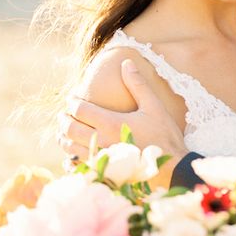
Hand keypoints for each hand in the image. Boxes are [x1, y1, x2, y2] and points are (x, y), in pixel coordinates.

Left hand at [58, 59, 187, 166]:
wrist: (172, 166)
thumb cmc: (164, 134)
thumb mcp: (153, 106)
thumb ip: (137, 84)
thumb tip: (126, 63)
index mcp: (111, 123)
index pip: (80, 110)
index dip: (72, 102)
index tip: (72, 98)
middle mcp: (102, 141)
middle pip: (70, 129)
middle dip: (63, 119)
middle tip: (63, 114)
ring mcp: (100, 158)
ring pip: (70, 148)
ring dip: (64, 138)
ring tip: (63, 131)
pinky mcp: (103, 172)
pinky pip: (77, 166)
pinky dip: (70, 159)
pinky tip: (72, 155)